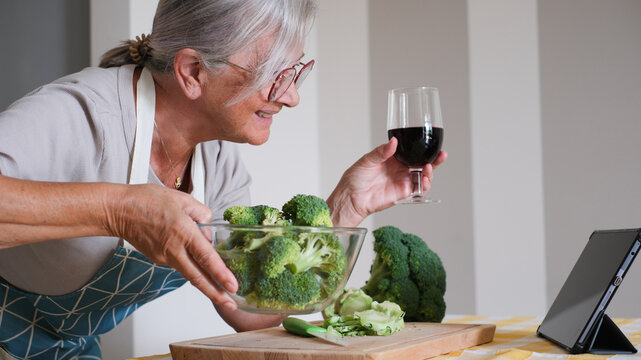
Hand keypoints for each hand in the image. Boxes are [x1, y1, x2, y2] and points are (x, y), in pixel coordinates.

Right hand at [104, 184, 238, 309]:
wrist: (118, 211)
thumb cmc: (146, 201)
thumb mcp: (182, 199)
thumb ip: (201, 214)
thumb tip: (208, 232)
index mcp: (183, 232)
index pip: (206, 258)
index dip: (221, 274)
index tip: (232, 286)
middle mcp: (174, 249)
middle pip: (198, 278)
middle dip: (216, 293)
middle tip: (230, 303)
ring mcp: (164, 257)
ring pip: (189, 273)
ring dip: (205, 283)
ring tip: (220, 289)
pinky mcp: (157, 260)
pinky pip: (179, 264)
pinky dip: (190, 265)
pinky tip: (195, 261)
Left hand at [327, 137, 446, 226]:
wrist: (351, 197)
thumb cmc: (355, 178)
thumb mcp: (367, 160)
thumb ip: (382, 152)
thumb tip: (394, 142)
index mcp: (393, 158)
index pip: (412, 151)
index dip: (424, 148)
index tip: (432, 144)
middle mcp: (400, 169)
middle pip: (422, 163)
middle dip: (434, 160)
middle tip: (441, 155)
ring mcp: (403, 181)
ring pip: (423, 176)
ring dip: (430, 172)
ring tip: (427, 168)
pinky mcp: (403, 193)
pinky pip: (418, 189)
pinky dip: (424, 185)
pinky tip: (424, 180)